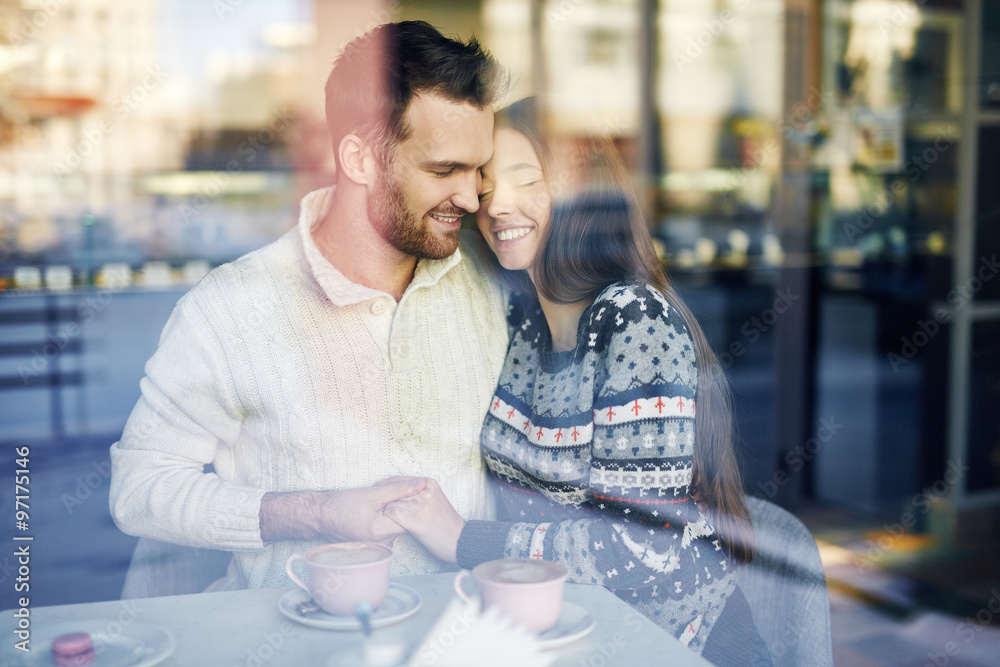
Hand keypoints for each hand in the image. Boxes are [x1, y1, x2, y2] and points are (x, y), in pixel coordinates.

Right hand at [259, 477, 427, 543]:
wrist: (322, 516)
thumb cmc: (343, 504)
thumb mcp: (372, 493)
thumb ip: (399, 489)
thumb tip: (422, 484)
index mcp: (382, 532)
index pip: (410, 516)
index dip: (409, 500)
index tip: (400, 491)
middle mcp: (383, 544)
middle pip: (406, 521)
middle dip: (401, 505)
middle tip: (385, 496)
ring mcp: (380, 547)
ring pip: (398, 524)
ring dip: (394, 511)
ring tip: (377, 503)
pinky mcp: (377, 545)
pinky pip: (390, 529)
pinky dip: (387, 518)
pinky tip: (375, 511)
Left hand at [382, 477, 464, 563]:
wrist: (459, 540)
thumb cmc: (446, 523)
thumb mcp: (435, 500)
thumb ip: (419, 493)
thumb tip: (398, 492)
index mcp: (428, 483)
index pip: (399, 480)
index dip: (385, 488)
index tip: (377, 495)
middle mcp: (424, 491)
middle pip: (393, 490)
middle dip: (382, 498)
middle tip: (375, 506)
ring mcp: (420, 505)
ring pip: (391, 502)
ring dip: (384, 510)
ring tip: (380, 517)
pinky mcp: (416, 520)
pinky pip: (392, 514)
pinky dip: (387, 518)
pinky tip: (387, 523)